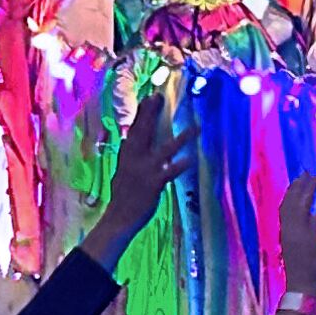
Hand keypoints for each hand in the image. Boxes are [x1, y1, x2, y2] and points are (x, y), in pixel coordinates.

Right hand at [89, 90, 192, 250]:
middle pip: (145, 132)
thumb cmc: (123, 195)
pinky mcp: (154, 183)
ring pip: (166, 149)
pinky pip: (170, 171)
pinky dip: (181, 165)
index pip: (135, 129)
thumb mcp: (122, 170)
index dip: (143, 113)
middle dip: (153, 113)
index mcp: (126, 155)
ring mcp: (145, 170)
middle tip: (160, 97)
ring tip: (196, 127)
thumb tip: (130, 139)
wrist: (119, 217)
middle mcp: (134, 159)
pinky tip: (191, 158)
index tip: (150, 97)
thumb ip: (129, 154)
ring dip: (182, 137)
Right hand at [276, 173, 315, 303]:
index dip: (290, 193)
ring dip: (308, 191)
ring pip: (300, 206)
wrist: (302, 291)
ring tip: (315, 178)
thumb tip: (307, 234)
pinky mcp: (311, 240)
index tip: (296, 180)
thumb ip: (301, 240)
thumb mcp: (298, 254)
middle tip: (306, 172)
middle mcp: (289, 232)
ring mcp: (299, 235)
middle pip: (291, 202)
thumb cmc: (302, 276)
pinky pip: (315, 218)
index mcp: (285, 235)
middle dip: (298, 186)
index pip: (285, 208)